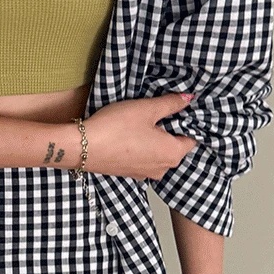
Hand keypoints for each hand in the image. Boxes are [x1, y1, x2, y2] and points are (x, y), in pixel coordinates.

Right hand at [82, 93, 197, 180]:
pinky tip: (127, 136)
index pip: (191, 138)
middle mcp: (163, 169)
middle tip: (153, 114)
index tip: (172, 110)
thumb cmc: (116, 128)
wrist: (82, 147)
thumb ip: (170, 104)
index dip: (184, 122)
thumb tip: (188, 99)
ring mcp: (145, 174)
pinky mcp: (129, 173)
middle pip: (174, 147)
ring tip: (138, 124)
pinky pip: (142, 159)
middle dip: (168, 131)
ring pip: (157, 153)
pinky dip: (139, 149)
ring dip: (152, 140)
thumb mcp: (146, 109)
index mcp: (173, 153)